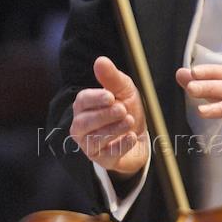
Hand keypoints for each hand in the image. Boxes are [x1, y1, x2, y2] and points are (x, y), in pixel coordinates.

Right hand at [70, 57, 149, 176]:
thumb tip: (100, 60)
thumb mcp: (123, 90)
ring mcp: (90, 145)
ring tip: (129, 121)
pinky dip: (120, 146)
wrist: (139, 136)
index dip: (95, 99)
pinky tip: (131, 137)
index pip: (82, 102)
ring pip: (95, 139)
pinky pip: (108, 155)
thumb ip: (112, 77)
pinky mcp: (103, 160)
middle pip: (85, 123)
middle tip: (123, 110)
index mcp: (84, 106)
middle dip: (104, 116)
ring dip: (114, 129)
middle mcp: (82, 127)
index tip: (110, 96)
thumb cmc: (126, 109)